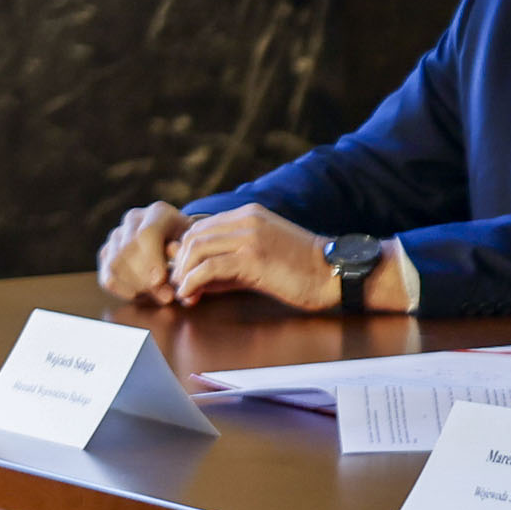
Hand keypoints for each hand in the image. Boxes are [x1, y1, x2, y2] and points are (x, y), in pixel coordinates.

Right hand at [99, 202, 189, 302]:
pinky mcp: (107, 253)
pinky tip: (140, 295)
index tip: (160, 279)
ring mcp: (117, 235)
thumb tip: (179, 277)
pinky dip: (122, 290)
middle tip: (165, 296)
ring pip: (115, 264)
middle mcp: (133, 220)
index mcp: (158, 212)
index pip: (146, 234)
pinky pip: (107, 276)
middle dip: (146, 278)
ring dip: (135, 285)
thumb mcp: (193, 245)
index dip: (151, 259)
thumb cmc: (187, 243)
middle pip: (128, 250)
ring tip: (157, 295)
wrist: (175, 238)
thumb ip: (186, 258)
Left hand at [170, 205, 339, 309]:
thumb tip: (194, 279)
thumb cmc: (301, 271)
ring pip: (196, 249)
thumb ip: (228, 263)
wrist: (333, 274)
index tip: (182, 274)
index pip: (200, 226)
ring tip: (183, 293)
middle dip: (179, 263)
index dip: (184, 251)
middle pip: (193, 235)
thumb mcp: (261, 259)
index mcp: (249, 214)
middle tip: (177, 286)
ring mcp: (250, 236)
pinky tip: (191, 295)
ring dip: (183, 274)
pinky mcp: (252, 257)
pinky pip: (208, 267)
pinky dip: (192, 282)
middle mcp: (247, 219)